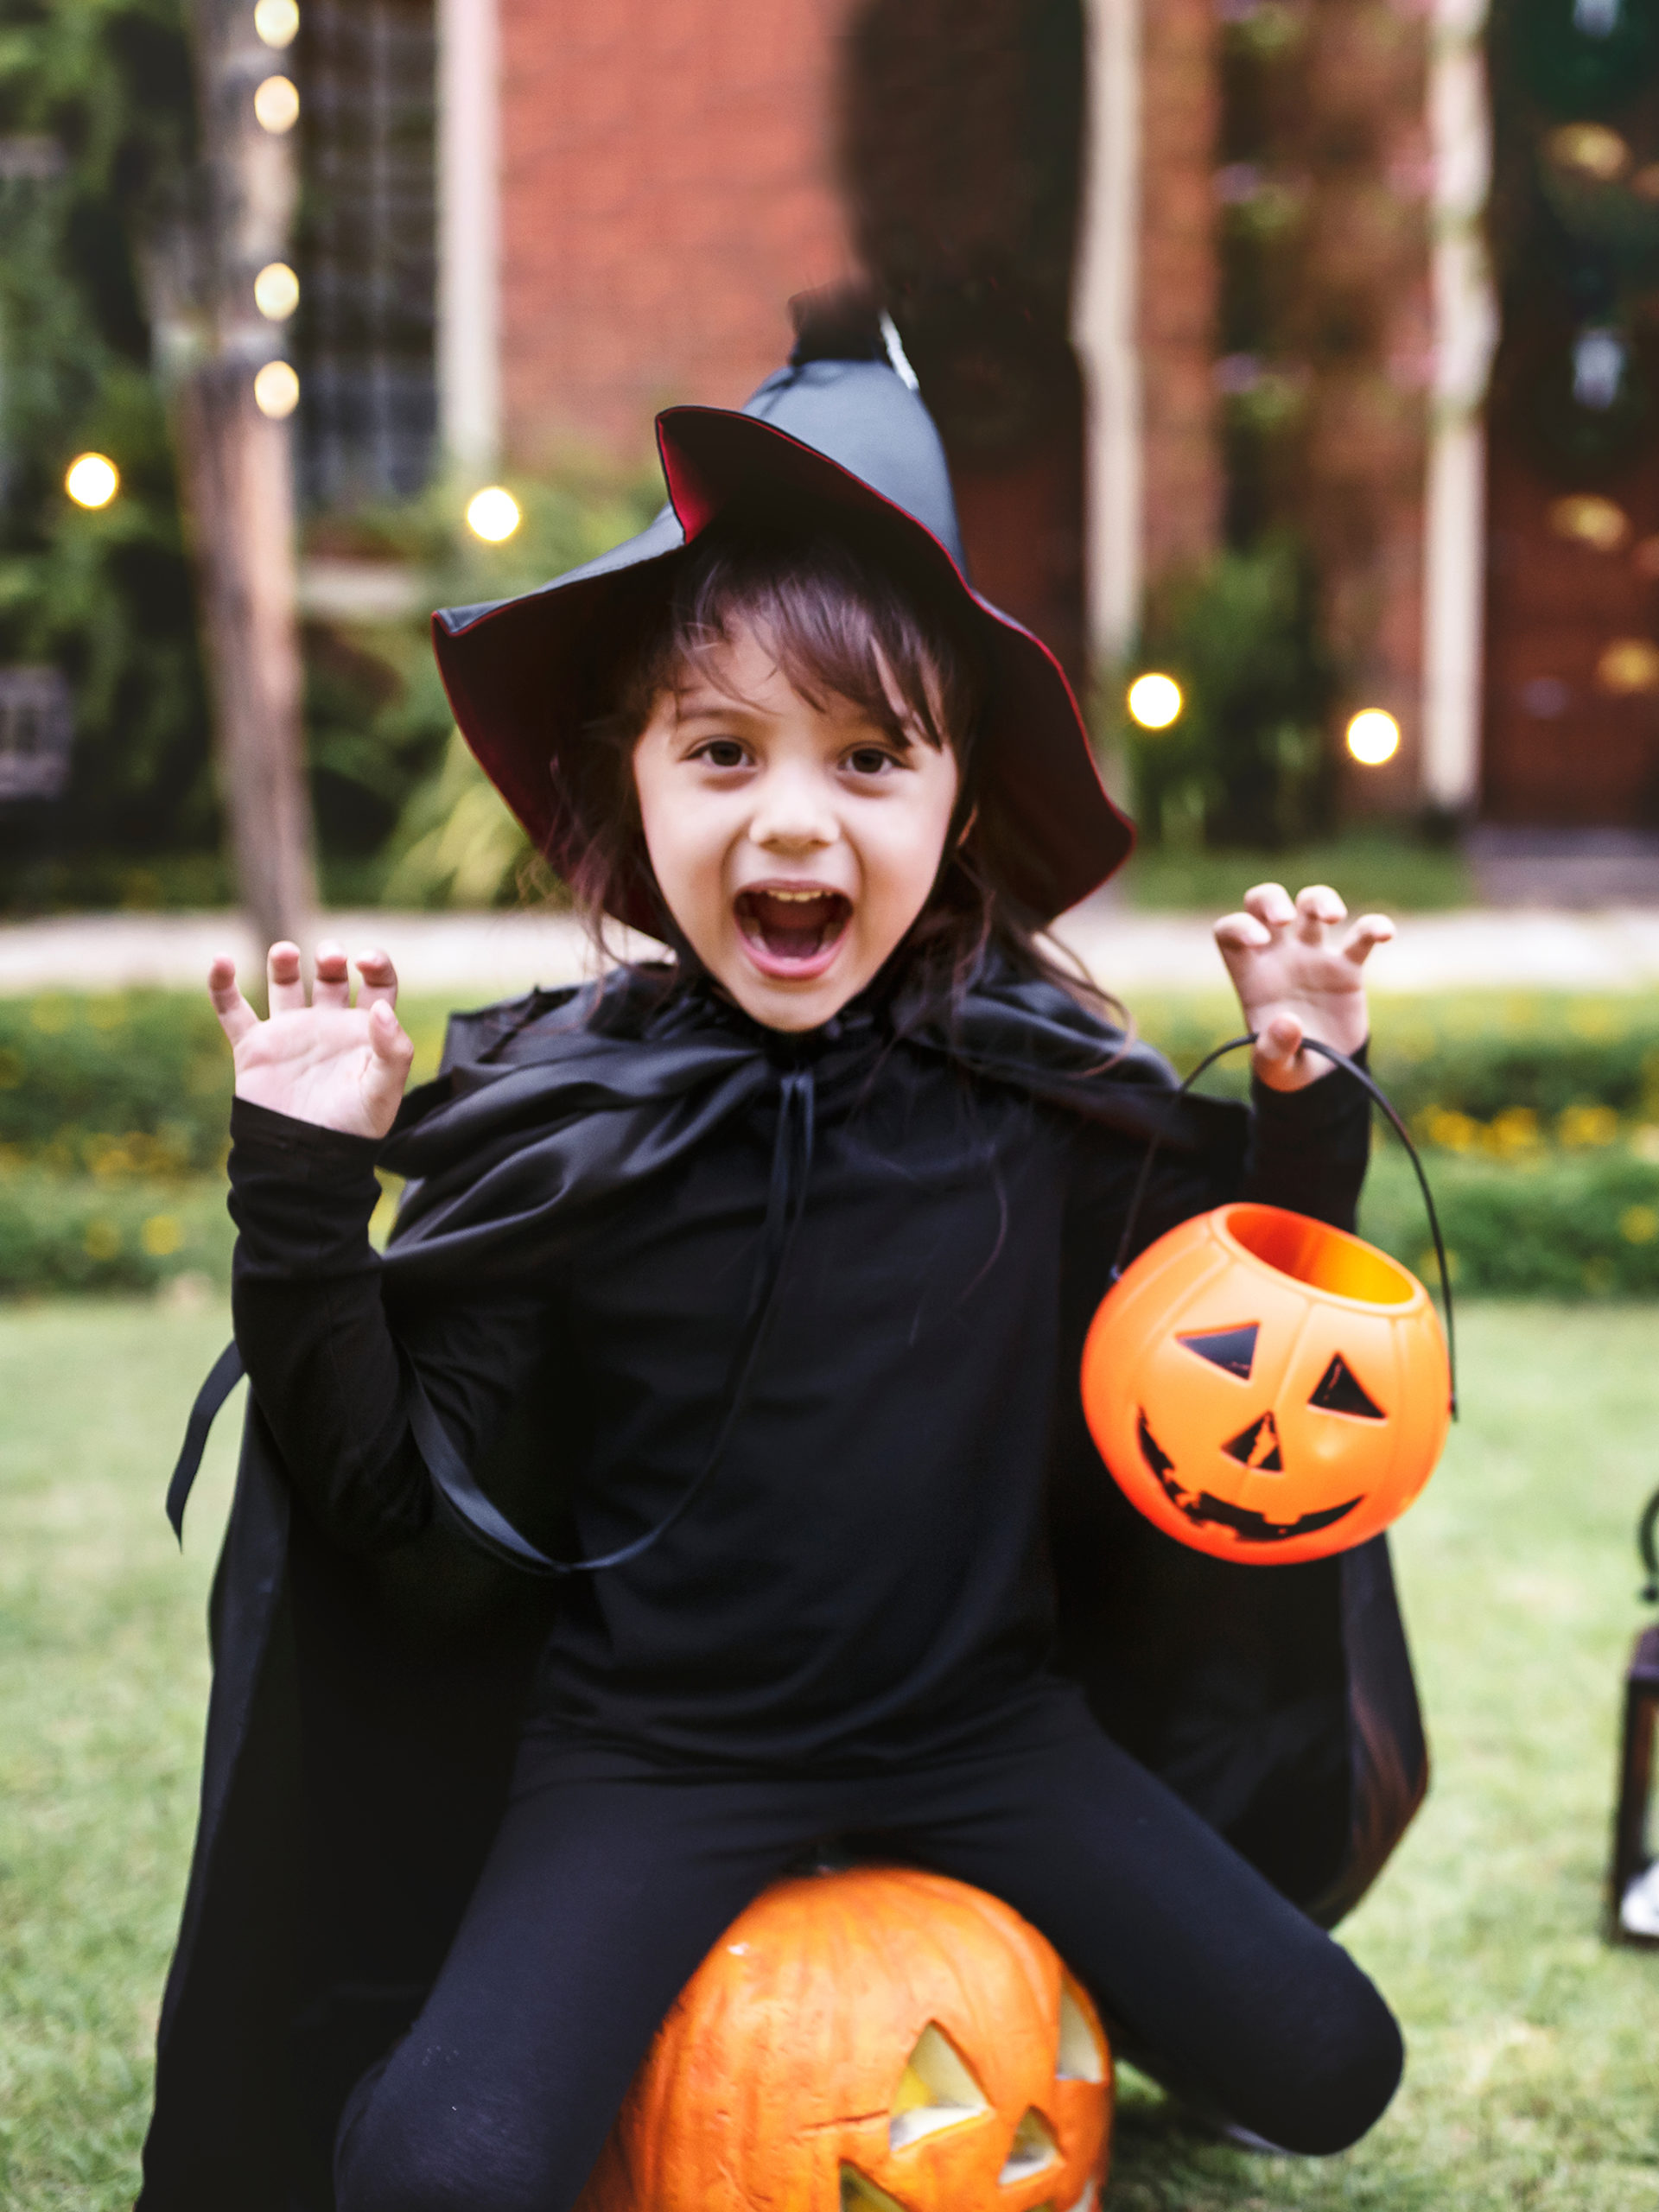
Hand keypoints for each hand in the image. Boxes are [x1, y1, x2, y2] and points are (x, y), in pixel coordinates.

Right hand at [209, 940, 415, 1137]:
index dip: (376, 965)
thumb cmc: (351, 1130)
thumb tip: (382, 1009)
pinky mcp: (254, 1047)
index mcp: (364, 1034)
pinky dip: (222, 985)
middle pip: (331, 977)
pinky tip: (221, 962)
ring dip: (283, 961)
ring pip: (285, 984)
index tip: (366, 961)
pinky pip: (233, 1010)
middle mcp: (328, 1027)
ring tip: (285, 952)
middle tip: (330, 957)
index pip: (378, 987)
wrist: (304, 1162)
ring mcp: (290, 1034)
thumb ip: (393, 1050)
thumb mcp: (382, 1092)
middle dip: (331, 959)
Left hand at [1212, 883, 1393, 1092]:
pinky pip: (1361, 937)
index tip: (1258, 940)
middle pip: (1263, 903)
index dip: (1239, 926)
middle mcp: (1278, 957)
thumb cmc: (1289, 1066)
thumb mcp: (1274, 1069)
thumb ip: (1273, 1050)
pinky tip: (1385, 933)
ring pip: (1310, 905)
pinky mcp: (1347, 967)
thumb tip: (1289, 1023)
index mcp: (1251, 975)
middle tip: (1284, 919)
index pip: (1230, 932)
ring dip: (1319, 899)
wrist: (1323, 1077)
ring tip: (1332, 916)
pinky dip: (1374, 928)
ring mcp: (1313, 956)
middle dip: (1271, 899)